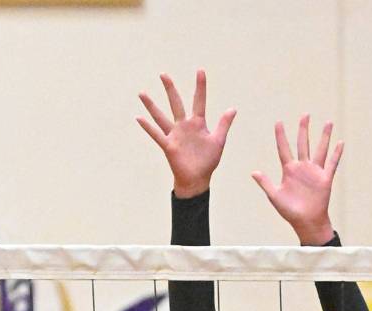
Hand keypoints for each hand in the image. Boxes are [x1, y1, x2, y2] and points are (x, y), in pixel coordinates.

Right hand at [138, 69, 235, 197]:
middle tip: (163, 74)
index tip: (200, 70)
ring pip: (161, 116)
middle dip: (170, 89)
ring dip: (151, 105)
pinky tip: (138, 118)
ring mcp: (175, 135)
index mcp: (198, 124)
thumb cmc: (207, 161)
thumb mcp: (218, 141)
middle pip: (176, 103)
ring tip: (142, 93)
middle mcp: (184, 126)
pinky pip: (156, 134)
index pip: (199, 101)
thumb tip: (233, 109)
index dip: (200, 86)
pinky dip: (147, 127)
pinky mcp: (168, 146)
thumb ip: (224, 124)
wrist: (197, 179)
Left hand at [252, 116, 342, 244]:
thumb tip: (253, 172)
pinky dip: (336, 154)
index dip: (281, 136)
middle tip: (305, 115)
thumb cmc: (289, 211)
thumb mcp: (275, 196)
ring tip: (328, 122)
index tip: (278, 122)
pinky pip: (332, 164)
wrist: (306, 222)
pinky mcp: (325, 179)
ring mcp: (314, 172)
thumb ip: (265, 183)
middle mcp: (302, 168)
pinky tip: (340, 143)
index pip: (284, 149)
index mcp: (289, 171)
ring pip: (320, 149)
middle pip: (303, 144)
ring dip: (324, 136)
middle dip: (304, 129)